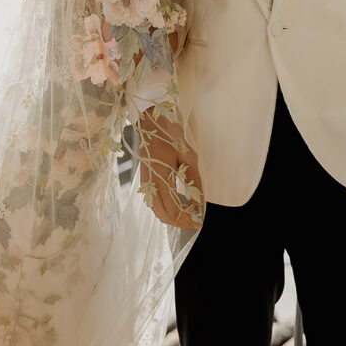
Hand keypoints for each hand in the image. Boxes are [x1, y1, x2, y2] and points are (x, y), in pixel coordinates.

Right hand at [138, 111, 203, 229]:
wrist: (150, 123)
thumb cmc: (170, 136)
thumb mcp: (188, 156)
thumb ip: (194, 180)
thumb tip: (200, 202)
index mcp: (161, 179)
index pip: (174, 211)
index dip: (188, 219)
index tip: (200, 220)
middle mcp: (151, 185)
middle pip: (164, 216)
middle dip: (180, 222)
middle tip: (195, 220)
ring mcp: (146, 183)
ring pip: (157, 211)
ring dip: (172, 216)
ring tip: (189, 212)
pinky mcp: (145, 180)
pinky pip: (154, 202)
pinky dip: (166, 208)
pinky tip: (178, 202)